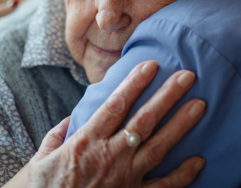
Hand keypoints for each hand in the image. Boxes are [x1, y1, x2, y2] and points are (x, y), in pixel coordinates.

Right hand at [26, 60, 205, 187]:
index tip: (151, 64)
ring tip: (199, 105)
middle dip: (167, 96)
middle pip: (144, 121)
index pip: (115, 105)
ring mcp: (124, 179)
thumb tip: (72, 119)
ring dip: (180, 125)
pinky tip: (200, 161)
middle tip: (187, 76)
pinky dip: (182, 176)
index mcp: (86, 142)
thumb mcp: (40, 159)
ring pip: (157, 147)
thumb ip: (58, 135)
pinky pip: (163, 187)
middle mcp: (109, 157)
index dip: (135, 83)